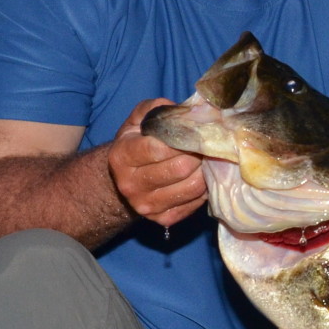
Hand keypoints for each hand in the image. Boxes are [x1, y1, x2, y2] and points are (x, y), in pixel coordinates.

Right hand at [108, 99, 207, 227]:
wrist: (126, 179)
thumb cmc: (137, 142)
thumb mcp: (139, 119)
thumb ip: (157, 109)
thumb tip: (185, 111)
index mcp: (122, 156)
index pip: (158, 148)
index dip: (183, 138)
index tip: (197, 132)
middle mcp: (130, 184)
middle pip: (180, 168)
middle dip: (198, 154)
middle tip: (206, 145)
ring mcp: (146, 205)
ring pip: (192, 186)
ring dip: (206, 171)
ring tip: (206, 159)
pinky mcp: (163, 219)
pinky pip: (196, 203)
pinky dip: (204, 188)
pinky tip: (201, 176)